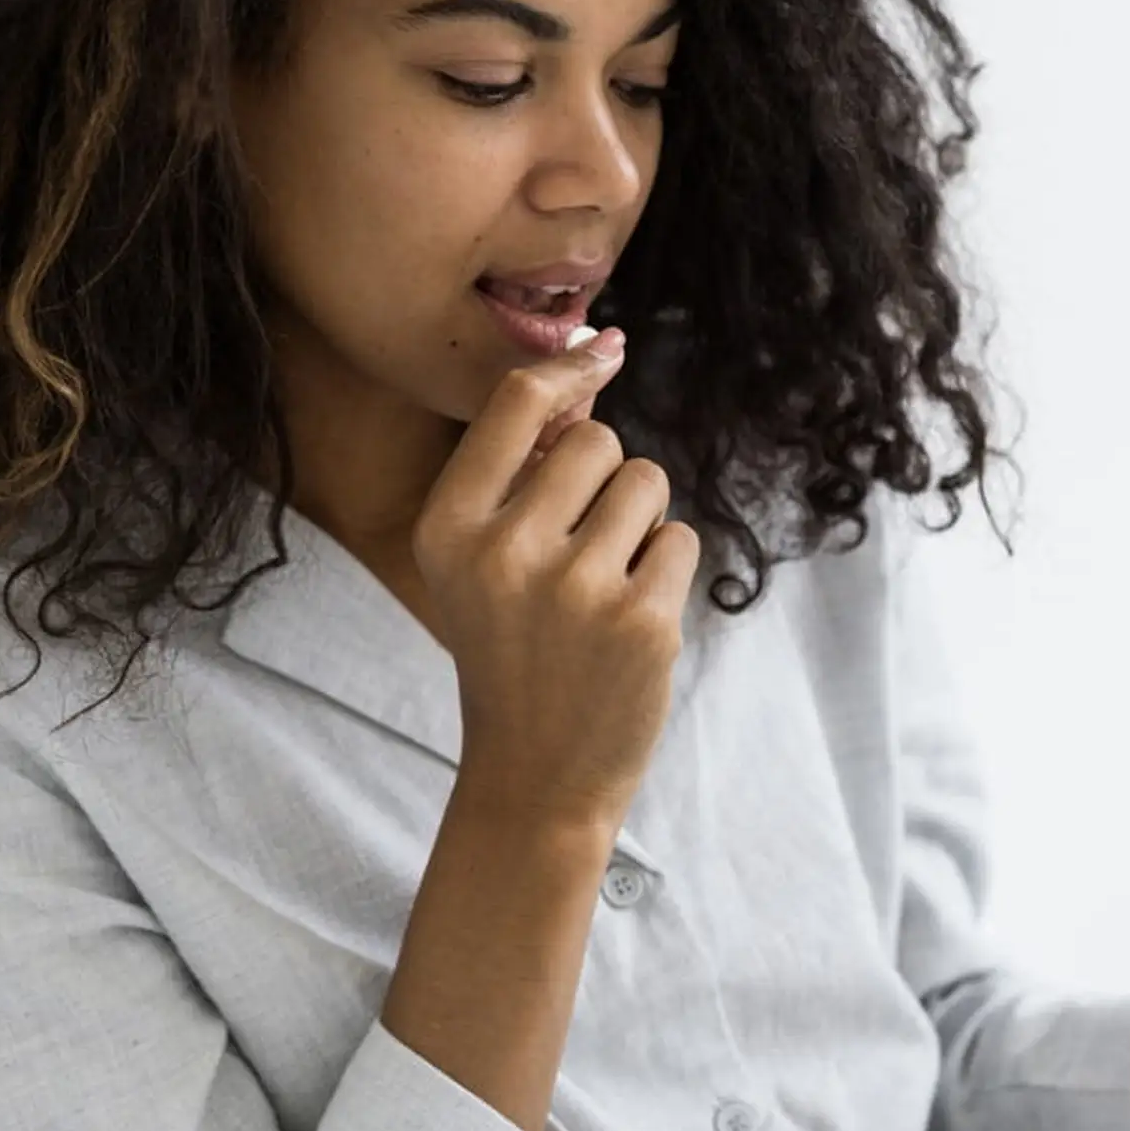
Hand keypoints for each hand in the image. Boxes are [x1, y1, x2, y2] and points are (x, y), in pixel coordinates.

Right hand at [412, 327, 701, 828]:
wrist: (535, 775)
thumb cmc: (512, 651)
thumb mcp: (477, 562)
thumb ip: (519, 473)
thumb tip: (591, 362)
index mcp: (448, 529)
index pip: (517, 402)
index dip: (569, 371)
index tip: (601, 355)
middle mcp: (505, 552)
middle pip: (597, 440)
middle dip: (606, 478)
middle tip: (582, 547)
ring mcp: (576, 589)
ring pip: (648, 483)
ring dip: (642, 521)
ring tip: (605, 583)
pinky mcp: (642, 622)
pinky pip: (680, 538)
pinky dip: (667, 569)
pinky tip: (630, 619)